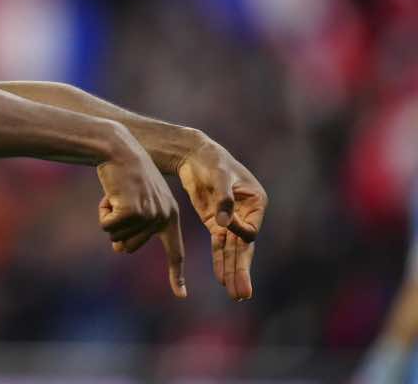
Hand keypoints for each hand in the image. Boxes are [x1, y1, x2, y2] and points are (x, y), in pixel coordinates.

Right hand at [96, 130, 187, 298]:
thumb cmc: (122, 173)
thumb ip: (133, 226)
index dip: (175, 274)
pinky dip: (102, 213)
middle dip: (116, 228)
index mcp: (170, 215)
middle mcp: (164, 217)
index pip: (175, 251)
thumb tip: (120, 249)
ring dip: (109, 218)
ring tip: (116, 194)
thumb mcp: (133, 200)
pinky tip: (109, 194)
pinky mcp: (133, 211)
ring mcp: (150, 215)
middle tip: (118, 201)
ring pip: (118, 236)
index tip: (181, 295)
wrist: (118, 148)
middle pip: (130, 245)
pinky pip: (107, 226)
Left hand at [176, 137, 266, 300]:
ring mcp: (231, 221)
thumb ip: (222, 198)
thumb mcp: (219, 174)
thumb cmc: (211, 160)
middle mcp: (247, 214)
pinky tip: (222, 280)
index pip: (250, 228)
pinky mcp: (216, 223)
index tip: (222, 222)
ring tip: (236, 295)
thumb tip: (222, 223)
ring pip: (233, 251)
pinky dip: (220, 262)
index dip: (237, 230)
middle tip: (242, 294)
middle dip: (242, 270)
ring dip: (233, 272)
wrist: (194, 155)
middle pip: (245, 247)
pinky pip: (220, 247)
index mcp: (256, 202)